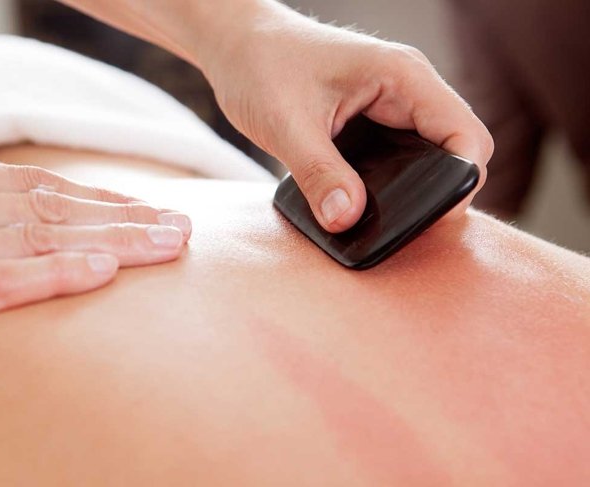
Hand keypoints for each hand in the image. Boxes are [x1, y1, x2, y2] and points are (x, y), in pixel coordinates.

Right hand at [0, 155, 190, 392]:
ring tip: (166, 248)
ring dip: (109, 243)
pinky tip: (104, 274)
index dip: (103, 200)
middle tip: (180, 230)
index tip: (155, 212)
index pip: (35, 187)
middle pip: (45, 209)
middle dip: (122, 220)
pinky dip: (54, 275)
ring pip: (31, 239)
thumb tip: (67, 228)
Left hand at [201, 3, 493, 231]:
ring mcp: (391, 105)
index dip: (462, 182)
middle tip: (406, 228)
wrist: (238, 44)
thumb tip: (347, 220)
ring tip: (386, 221)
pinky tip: (367, 203)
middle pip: (455, 150)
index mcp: (403, 77)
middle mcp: (407, 90)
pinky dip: (393, 183)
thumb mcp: (287, 124)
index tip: (432, 219)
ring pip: (430, 156)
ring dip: (417, 189)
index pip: (466, 135)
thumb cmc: (262, 64)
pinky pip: (401, 157)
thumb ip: (318, 173)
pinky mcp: (373, 120)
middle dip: (440, 191)